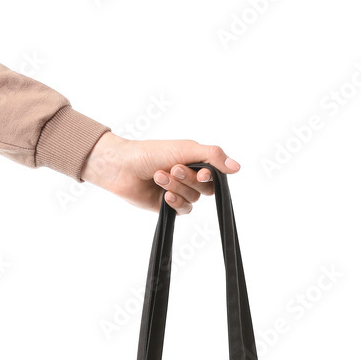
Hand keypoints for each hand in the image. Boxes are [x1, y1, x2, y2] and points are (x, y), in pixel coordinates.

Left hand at [80, 132, 240, 213]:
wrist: (123, 167)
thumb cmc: (151, 152)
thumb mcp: (186, 149)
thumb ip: (213, 156)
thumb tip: (237, 168)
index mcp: (195, 160)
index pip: (216, 174)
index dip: (210, 175)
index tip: (201, 171)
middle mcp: (189, 176)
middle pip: (205, 188)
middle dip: (188, 179)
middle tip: (172, 168)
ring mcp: (179, 192)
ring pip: (193, 199)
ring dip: (177, 188)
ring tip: (159, 177)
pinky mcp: (168, 206)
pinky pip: (184, 210)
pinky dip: (175, 202)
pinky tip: (164, 196)